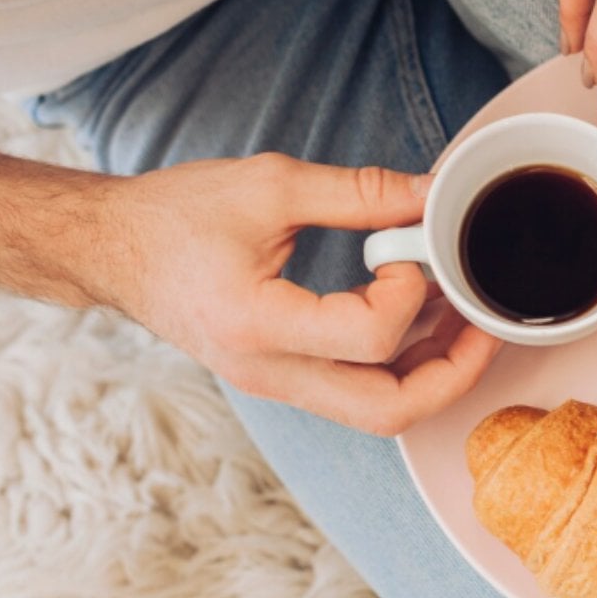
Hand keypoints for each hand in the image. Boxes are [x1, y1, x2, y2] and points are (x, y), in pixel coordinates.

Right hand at [102, 153, 501, 434]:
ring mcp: (275, 384)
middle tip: (486, 324)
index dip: (410, 293)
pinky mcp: (282, 376)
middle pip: (387, 412)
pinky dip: (399, 363)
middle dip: (454, 373)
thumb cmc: (175, 215)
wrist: (111, 249)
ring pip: (377, 412)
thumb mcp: (270, 185)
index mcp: (259, 325)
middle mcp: (269, 372)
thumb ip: (360, 192)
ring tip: (463, 317)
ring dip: (432, 372)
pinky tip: (419, 315)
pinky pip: (356, 391)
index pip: (370, 339)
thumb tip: (432, 193)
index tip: (408, 250)